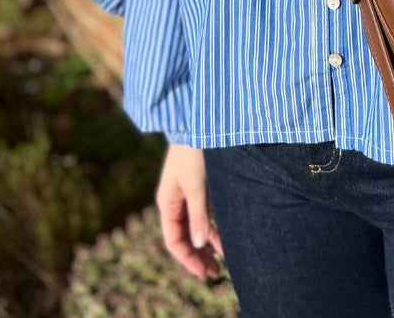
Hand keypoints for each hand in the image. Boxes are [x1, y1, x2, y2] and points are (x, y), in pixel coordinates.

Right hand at [155, 143, 224, 278]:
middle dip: (198, 256)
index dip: (188, 258)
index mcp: (168, 201)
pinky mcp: (202, 185)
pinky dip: (214, 226)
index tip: (204, 273)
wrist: (201, 120)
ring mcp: (189, 193)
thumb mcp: (197, 183)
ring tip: (223, 262)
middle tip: (214, 274)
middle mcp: (176, 200)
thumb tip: (201, 244)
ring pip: (197, 226)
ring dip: (208, 243)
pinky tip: (225, 239)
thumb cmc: (195, 150)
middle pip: (185, 236)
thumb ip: (199, 213)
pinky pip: (206, 213)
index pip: (174, 239)